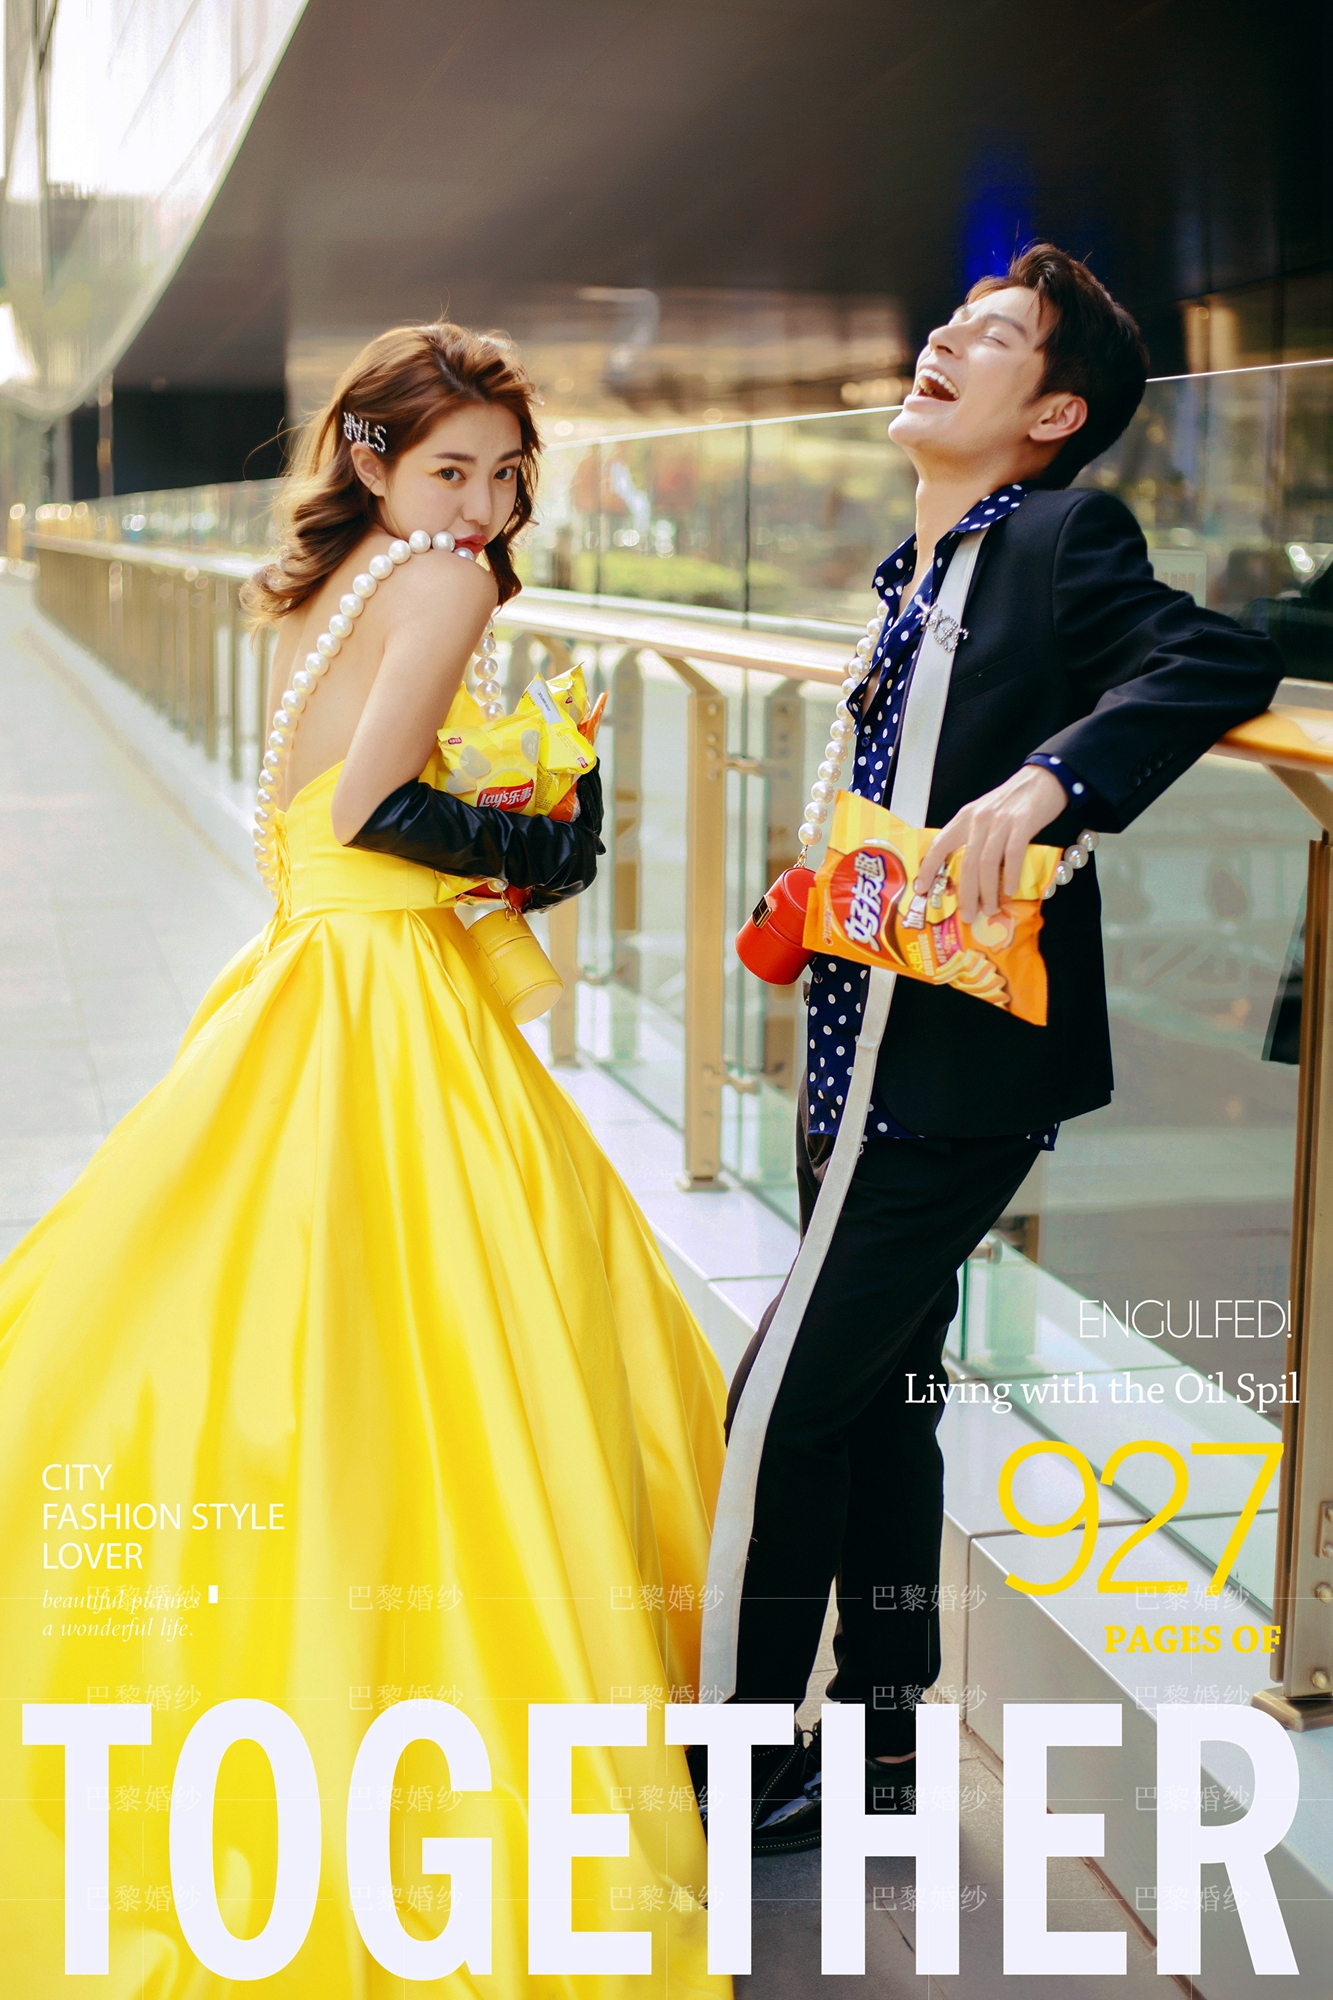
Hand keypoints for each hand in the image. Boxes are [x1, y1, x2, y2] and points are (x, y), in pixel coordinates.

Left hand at [913, 765, 1067, 922]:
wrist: (1042, 780)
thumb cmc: (1011, 803)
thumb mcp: (983, 815)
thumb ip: (972, 837)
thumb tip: (966, 874)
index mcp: (964, 818)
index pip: (939, 844)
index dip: (928, 868)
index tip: (921, 889)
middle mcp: (978, 820)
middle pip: (966, 862)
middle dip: (965, 894)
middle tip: (967, 916)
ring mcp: (1000, 822)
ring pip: (987, 863)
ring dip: (987, 891)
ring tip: (989, 909)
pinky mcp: (1022, 824)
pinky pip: (1012, 854)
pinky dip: (1010, 875)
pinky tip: (1010, 891)